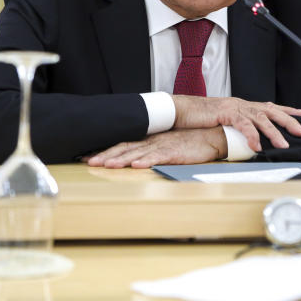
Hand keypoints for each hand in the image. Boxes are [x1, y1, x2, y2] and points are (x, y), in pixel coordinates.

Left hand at [85, 128, 226, 168]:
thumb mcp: (167, 144)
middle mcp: (153, 141)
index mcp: (150, 139)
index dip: (105, 150)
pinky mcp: (175, 153)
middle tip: (89, 162)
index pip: (123, 144)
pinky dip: (147, 161)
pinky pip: (159, 157)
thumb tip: (133, 158)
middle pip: (125, 148)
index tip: (88, 157)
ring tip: (107, 165)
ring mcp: (164, 146)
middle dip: (106, 155)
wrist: (212, 135)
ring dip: (121, 159)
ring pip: (138, 153)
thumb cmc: (191, 142)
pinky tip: (137, 165)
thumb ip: (151, 149)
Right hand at [171, 96, 300, 151]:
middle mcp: (242, 104)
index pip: (270, 106)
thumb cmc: (201, 118)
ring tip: (283, 145)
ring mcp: (234, 107)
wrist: (182, 110)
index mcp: (243, 106)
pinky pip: (242, 125)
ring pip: (260, 118)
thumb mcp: (224, 123)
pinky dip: (251, 136)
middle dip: (288, 121)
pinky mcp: (225, 113)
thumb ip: (238, 128)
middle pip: (271, 111)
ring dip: (273, 133)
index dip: (287, 110)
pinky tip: (257, 146)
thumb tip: (249, 139)